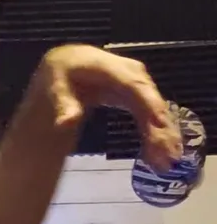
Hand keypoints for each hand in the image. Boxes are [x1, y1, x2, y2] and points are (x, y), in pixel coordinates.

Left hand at [35, 44, 181, 171]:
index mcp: (112, 68)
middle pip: (151, 101)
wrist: (70, 63)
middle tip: (166, 156)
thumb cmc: (62, 73)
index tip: (158, 128)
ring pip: (155, 110)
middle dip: (160, 128)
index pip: (135, 87)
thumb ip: (64, 104)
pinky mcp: (139, 96)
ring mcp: (138, 85)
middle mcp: (133, 74)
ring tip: (167, 160)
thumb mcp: (56, 86)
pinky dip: (157, 133)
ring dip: (163, 135)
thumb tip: (66, 123)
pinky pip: (150, 116)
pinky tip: (161, 153)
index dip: (149, 106)